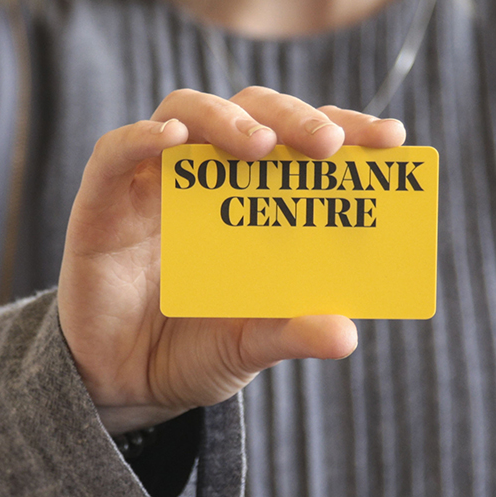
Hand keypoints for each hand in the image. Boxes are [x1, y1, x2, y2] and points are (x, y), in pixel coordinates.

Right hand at [57, 87, 405, 433]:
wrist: (123, 384)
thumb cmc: (193, 351)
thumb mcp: (250, 345)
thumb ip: (292, 333)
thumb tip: (347, 336)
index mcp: (253, 203)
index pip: (302, 145)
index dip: (346, 130)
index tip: (392, 139)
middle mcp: (208, 180)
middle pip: (250, 113)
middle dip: (293, 118)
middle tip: (329, 143)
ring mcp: (154, 185)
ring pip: (186, 111)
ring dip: (226, 119)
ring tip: (262, 146)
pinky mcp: (103, 202)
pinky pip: (115, 154)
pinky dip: (140, 139)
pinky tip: (172, 138)